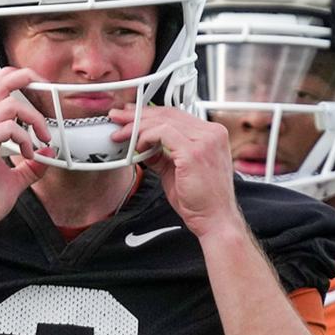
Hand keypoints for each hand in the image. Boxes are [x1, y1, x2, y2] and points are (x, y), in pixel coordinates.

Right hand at [0, 66, 49, 235]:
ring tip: (42, 138)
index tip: (41, 94)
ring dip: (34, 118)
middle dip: (27, 78)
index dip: (21, 82)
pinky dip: (25, 138)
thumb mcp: (15, 179)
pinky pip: (8, 126)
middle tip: (47, 91)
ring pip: (10, 103)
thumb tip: (48, 154)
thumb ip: (31, 165)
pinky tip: (29, 154)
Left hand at [109, 106, 239, 238]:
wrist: (216, 220)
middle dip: (138, 115)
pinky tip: (137, 147)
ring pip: (163, 121)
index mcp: (211, 135)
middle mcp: (211, 134)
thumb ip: (163, 156)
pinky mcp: (194, 152)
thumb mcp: (178, 171)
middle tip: (118, 118)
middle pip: (168, 114)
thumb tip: (145, 148)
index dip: (151, 114)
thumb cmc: (202, 201)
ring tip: (121, 134)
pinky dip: (146, 137)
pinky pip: (162, 133)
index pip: (176, 115)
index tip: (131, 116)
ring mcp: (205, 141)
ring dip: (137, 126)